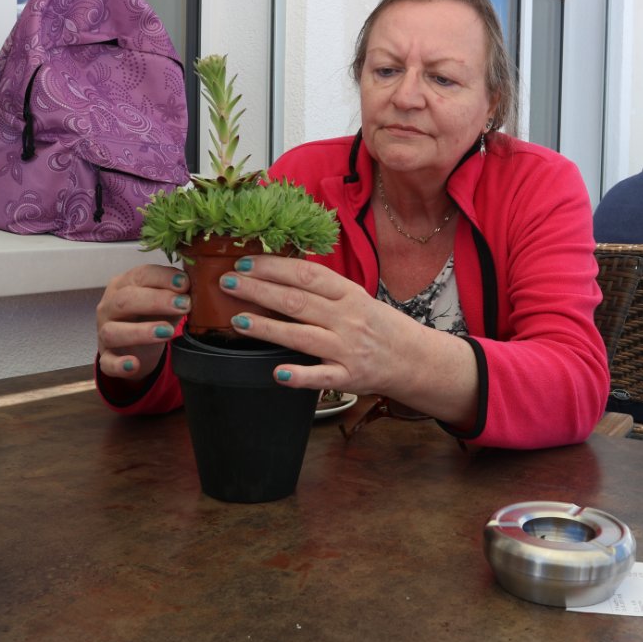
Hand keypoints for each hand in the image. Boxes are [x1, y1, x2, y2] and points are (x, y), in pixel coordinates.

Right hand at [96, 264, 190, 379]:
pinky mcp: (106, 357)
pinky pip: (107, 362)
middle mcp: (109, 306)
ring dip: (140, 332)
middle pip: (124, 300)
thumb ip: (177, 295)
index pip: (140, 275)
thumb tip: (194, 287)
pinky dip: (119, 365)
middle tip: (183, 304)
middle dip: (155, 301)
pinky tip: (134, 364)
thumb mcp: (165, 303)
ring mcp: (104, 332)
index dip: (162, 278)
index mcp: (124, 285)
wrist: (137, 347)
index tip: (185, 283)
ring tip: (168, 332)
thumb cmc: (152, 316)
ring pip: (113, 331)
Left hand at [216, 255, 401, 392]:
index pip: (306, 275)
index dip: (273, 267)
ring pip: (302, 336)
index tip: (244, 263)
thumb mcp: (356, 298)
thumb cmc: (379, 326)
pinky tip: (278, 373)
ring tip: (238, 320)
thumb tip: (279, 274)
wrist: (415, 359)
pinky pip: (322, 378)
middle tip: (227, 282)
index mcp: (348, 294)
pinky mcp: (350, 377)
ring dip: (267, 328)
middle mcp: (348, 319)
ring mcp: (348, 349)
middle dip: (258, 290)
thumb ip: (323, 290)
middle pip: (297, 301)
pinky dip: (300, 376)